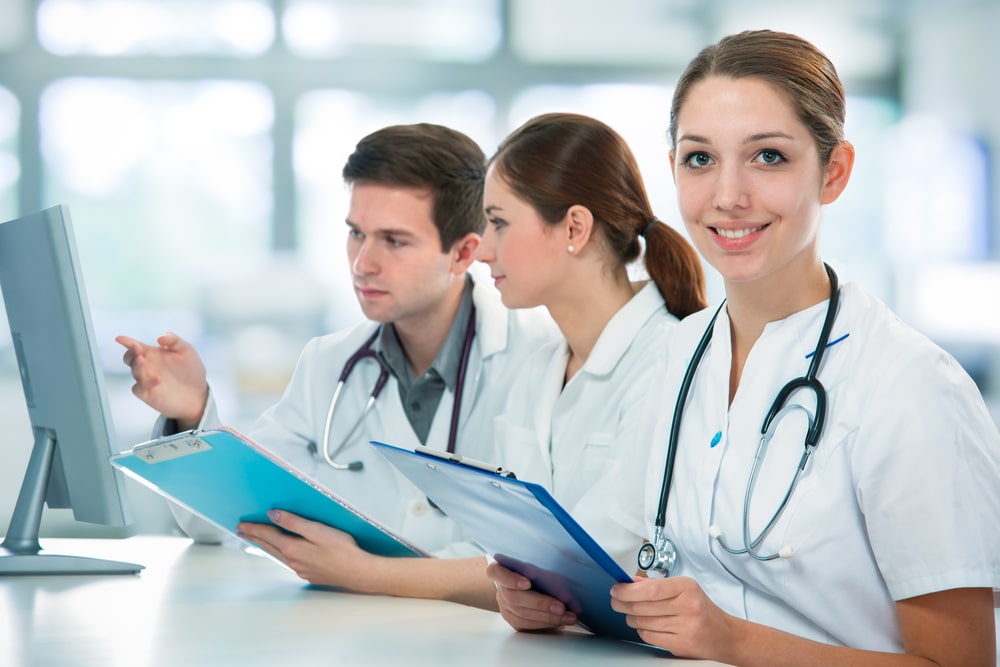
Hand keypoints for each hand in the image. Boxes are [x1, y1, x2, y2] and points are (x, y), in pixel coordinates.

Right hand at [116, 332, 207, 428]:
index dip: (127, 342)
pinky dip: (145, 384)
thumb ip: (174, 341)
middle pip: (130, 359)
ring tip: (143, 360)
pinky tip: (157, 380)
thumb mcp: (186, 351)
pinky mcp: (148, 394)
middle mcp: (147, 367)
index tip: (120, 339)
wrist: (198, 394)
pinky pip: (139, 388)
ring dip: (137, 366)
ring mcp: (146, 380)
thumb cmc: (190, 370)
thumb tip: (160, 337)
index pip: (136, 347)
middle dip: (131, 353)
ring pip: (134, 372)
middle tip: (137, 349)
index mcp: (153, 354)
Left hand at [236, 510, 380, 589]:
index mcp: (293, 548)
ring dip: (265, 546)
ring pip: (277, 555)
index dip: (254, 528)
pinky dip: (279, 553)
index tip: (242, 524)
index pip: (268, 535)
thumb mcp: (317, 530)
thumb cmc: (342, 550)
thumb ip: (293, 522)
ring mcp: (300, 569)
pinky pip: (288, 561)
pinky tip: (282, 552)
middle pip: (268, 546)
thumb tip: (273, 515)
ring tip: (257, 540)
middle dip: (254, 537)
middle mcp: (293, 561)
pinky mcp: (309, 573)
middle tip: (242, 531)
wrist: (358, 572)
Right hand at [486, 560, 576, 631]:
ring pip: (522, 615)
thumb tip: (573, 555)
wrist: (539, 581)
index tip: (528, 582)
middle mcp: (500, 588)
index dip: (511, 578)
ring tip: (568, 617)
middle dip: (540, 603)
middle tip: (560, 607)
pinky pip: (527, 625)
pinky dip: (546, 623)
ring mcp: (505, 606)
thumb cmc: (540, 565)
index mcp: (501, 568)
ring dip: (547, 617)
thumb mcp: (544, 556)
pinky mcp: (514, 620)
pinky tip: (561, 621)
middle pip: (514, 598)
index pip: (497, 572)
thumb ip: (554, 553)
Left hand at [610, 575, 735, 658]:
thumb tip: (630, 582)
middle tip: (617, 601)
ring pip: (642, 622)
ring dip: (632, 618)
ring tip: (635, 613)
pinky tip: (647, 626)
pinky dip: (642, 631)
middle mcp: (687, 607)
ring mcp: (685, 627)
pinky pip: (649, 637)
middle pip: (641, 606)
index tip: (616, 589)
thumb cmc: (702, 610)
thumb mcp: (684, 589)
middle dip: (622, 603)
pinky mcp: (681, 645)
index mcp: (686, 588)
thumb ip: (656, 584)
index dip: (627, 590)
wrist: (725, 636)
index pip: (649, 589)